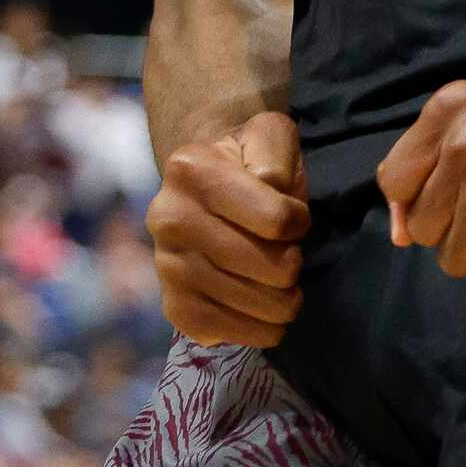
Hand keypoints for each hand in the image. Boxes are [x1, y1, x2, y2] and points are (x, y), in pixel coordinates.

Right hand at [147, 111, 309, 347]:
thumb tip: (270, 189)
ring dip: (283, 300)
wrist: (206, 185)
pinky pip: (227, 332)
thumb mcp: (270, 135)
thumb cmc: (248, 161)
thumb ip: (277, 154)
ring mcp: (167, 265)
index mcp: (192, 169)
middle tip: (291, 255)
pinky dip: (259, 329)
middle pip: (265, 265)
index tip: (295, 219)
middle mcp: (168, 218)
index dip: (299, 222)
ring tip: (283, 284)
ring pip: (250, 302)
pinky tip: (267, 310)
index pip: (274, 218)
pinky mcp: (173, 305)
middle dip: (293, 264)